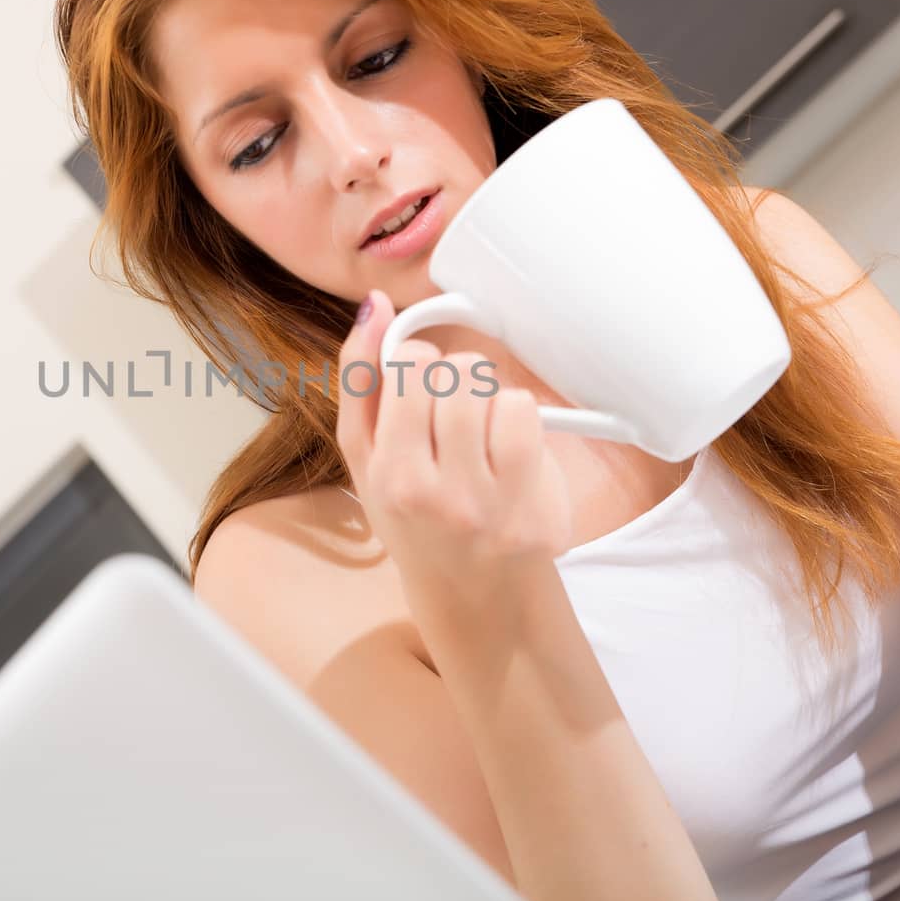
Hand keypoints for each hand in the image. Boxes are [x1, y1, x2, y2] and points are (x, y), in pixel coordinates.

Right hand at [335, 290, 575, 617]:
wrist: (473, 594)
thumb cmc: (413, 514)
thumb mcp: (365, 456)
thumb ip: (360, 380)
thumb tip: (374, 306)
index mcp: (389, 477)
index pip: (408, 363)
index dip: (416, 368)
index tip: (418, 397)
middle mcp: (438, 496)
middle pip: (455, 372)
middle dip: (456, 382)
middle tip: (453, 420)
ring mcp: (492, 507)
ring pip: (495, 390)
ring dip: (490, 400)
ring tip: (480, 437)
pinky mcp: (539, 513)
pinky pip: (530, 417)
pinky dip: (521, 421)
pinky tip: (510, 452)